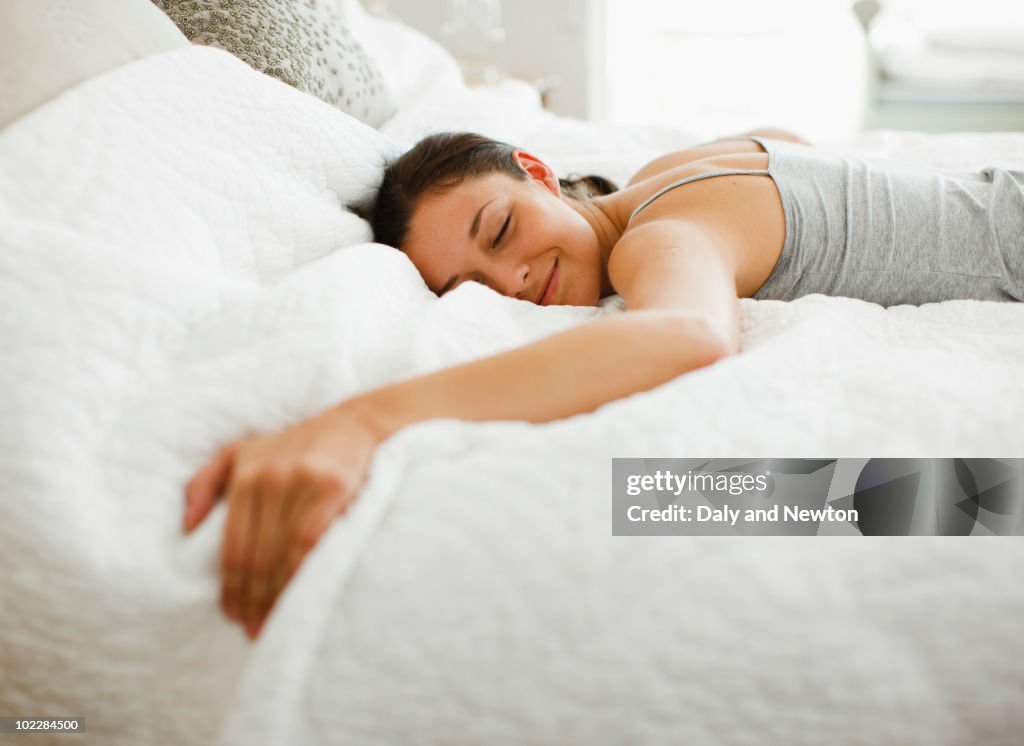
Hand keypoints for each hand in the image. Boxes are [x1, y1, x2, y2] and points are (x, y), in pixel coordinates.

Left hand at [183, 402, 381, 639]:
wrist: (352, 423)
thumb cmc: (293, 445)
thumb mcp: (240, 451)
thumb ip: (205, 483)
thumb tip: (186, 527)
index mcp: (244, 476)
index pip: (232, 546)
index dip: (230, 587)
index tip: (231, 616)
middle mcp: (269, 479)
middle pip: (256, 555)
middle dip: (252, 599)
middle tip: (253, 630)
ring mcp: (301, 483)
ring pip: (282, 553)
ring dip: (278, 594)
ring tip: (275, 622)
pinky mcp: (332, 488)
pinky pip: (311, 542)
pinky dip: (303, 573)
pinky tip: (301, 594)